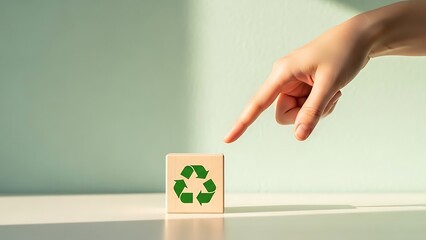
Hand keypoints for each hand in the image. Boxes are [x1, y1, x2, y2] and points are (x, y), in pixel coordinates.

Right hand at [224, 16, 371, 141]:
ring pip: (297, 113)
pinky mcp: (302, 86)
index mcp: (282, 73)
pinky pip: (306, 107)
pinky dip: (321, 106)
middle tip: (326, 98)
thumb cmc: (344, 53)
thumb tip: (299, 136)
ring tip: (332, 91)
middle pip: (284, 114)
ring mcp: (293, 83)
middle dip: (305, 114)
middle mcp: (283, 79)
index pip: (257, 103)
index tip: (228, 139)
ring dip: (316, 109)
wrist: (359, 39)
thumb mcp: (329, 84)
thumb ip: (313, 111)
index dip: (242, 123)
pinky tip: (332, 91)